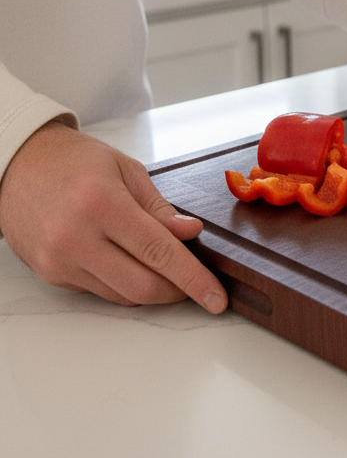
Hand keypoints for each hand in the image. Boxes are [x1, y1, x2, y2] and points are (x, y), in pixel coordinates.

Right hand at [0, 121, 227, 311]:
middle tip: (195, 285)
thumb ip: (159, 206)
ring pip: (122, 295)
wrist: (16, 163)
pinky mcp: (51, 274)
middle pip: (143, 286)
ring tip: (164, 270)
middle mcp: (77, 237)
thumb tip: (189, 233)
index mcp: (102, 203)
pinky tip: (128, 263)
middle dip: (177, 292)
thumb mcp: (125, 169)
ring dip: (151, 290)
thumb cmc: (72, 160)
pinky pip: (100, 292)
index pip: (159, 252)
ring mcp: (60, 260)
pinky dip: (123, 283)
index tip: (216, 297)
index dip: (193, 279)